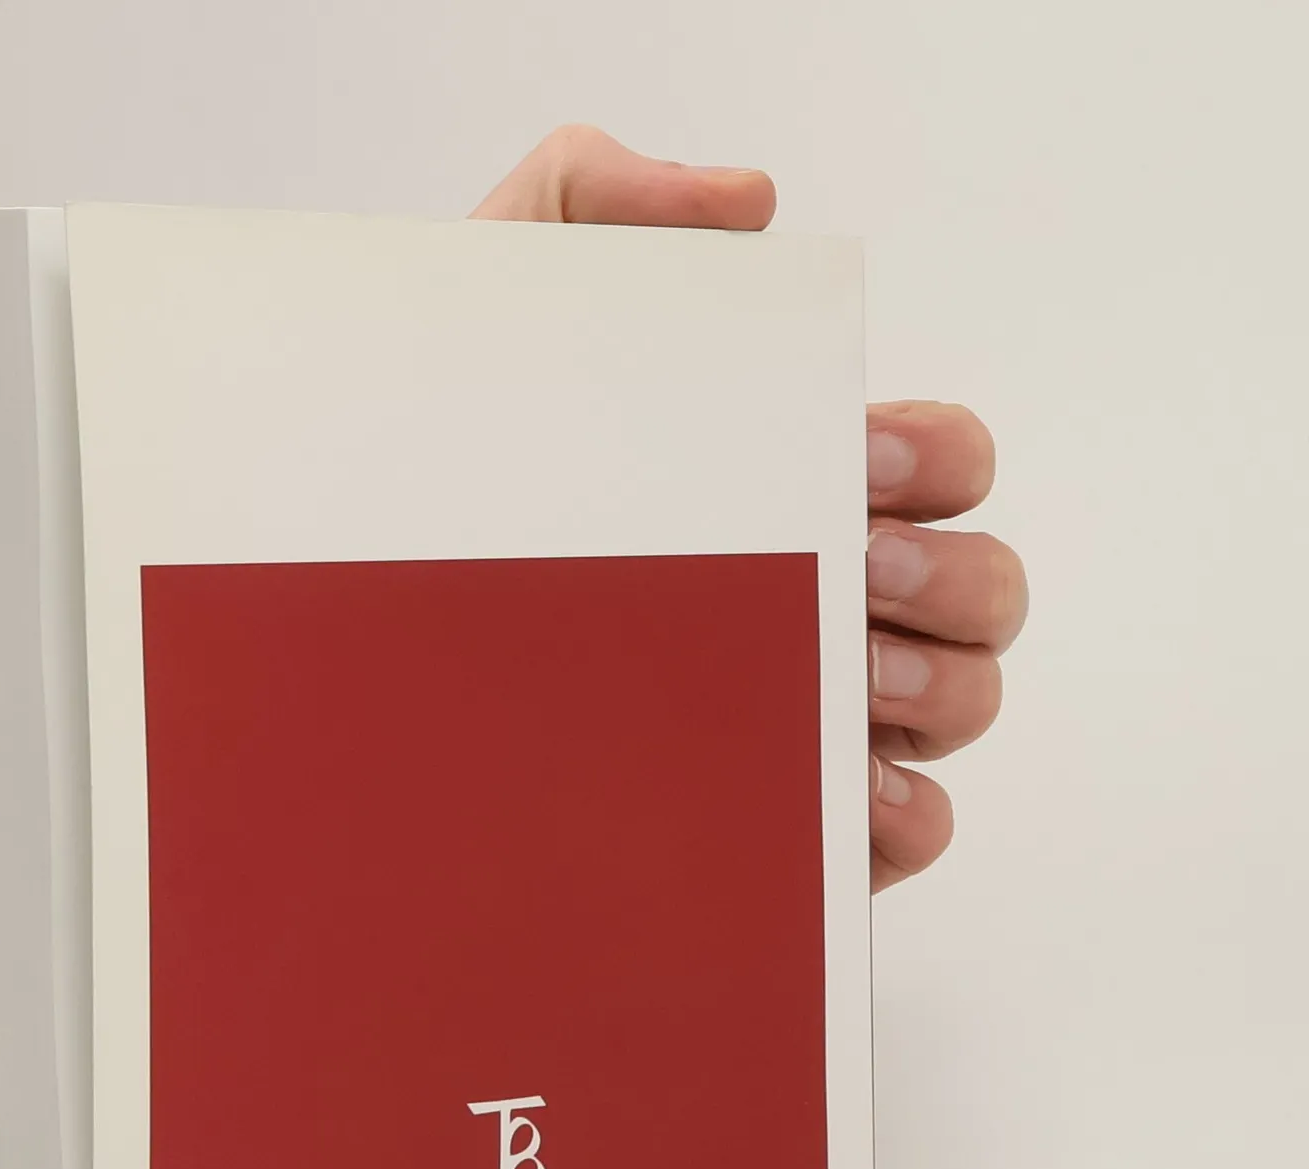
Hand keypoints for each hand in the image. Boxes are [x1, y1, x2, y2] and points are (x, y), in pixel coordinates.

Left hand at [472, 125, 1027, 891]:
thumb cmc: (425, 485)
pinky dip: (900, 811)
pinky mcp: (773, 819)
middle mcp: (809, 600)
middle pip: (979, 588)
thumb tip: (748, 204)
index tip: (855, 453)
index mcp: (779, 487)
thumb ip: (597, 198)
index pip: (936, 460)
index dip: (933, 453)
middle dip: (950, 574)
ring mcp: (801, 713)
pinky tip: (836, 785)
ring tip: (849, 675)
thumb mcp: (488, 309)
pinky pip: (899, 829)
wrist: (329, 633)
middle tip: (857, 570)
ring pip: (961, 702)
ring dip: (940, 685)